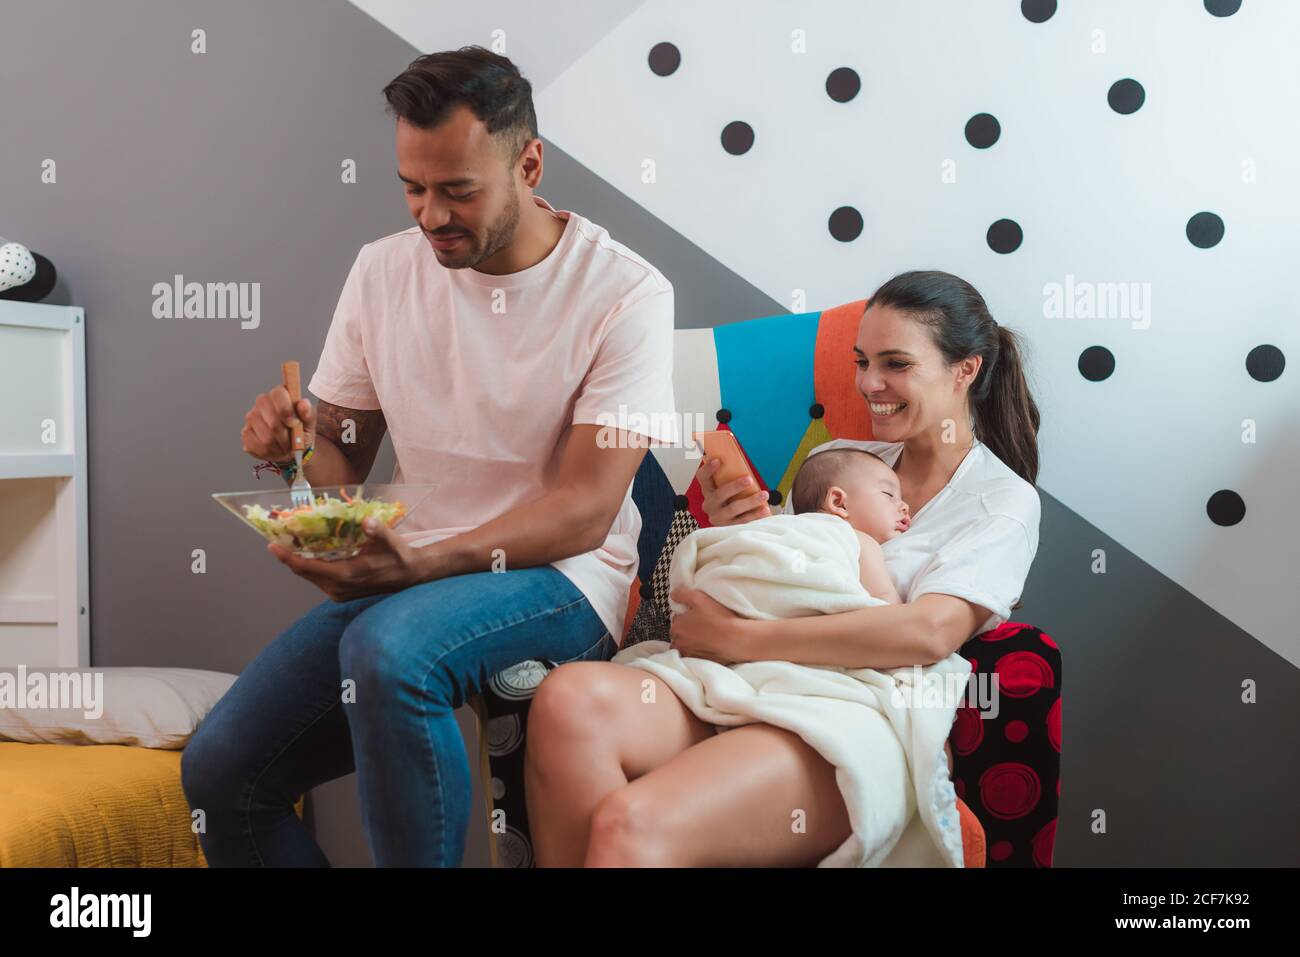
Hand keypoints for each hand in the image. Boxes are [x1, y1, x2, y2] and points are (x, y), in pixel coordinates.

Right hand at [242, 384, 315, 462]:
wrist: (294, 448)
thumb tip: (304, 403)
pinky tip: (276, 449)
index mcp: (279, 394)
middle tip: (294, 442)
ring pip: (266, 437)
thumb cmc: (301, 431)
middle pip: (272, 422)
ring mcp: (251, 417)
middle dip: (286, 436)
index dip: (287, 411)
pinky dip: (271, 452)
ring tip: (287, 446)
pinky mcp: (245, 433)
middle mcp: (262, 402)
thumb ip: (308, 413)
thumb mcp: (310, 422)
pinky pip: (257, 446)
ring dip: (280, 446)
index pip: (277, 394)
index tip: (295, 423)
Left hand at [268, 516, 426, 600]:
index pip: (307, 567)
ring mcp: (339, 593)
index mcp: (346, 574)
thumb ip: (377, 531)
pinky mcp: (341, 594)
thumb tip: (366, 520)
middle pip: (303, 572)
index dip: (287, 557)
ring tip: (288, 544)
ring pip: (309, 577)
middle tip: (277, 538)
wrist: (410, 576)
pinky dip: (309, 567)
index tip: (272, 545)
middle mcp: (338, 587)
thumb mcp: (390, 541)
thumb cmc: (399, 556)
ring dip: (298, 562)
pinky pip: (318, 580)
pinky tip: (308, 553)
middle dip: (288, 557)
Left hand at [668, 587, 744, 663]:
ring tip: (706, 635)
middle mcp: (679, 643)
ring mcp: (689, 655)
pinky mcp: (700, 662)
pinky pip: (695, 655)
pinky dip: (699, 650)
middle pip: (680, 633)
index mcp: (676, 628)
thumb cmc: (717, 617)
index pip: (677, 618)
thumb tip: (673, 595)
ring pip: (686, 645)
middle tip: (702, 623)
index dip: (687, 615)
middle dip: (687, 629)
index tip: (697, 614)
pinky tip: (709, 644)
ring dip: (692, 641)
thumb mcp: (697, 598)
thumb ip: (681, 594)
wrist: (736, 638)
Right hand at [696, 457, 770, 525]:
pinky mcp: (728, 528)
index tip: (718, 460)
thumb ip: (731, 476)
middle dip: (735, 486)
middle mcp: (709, 504)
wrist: (730, 525)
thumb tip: (742, 462)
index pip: (702, 478)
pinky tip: (765, 509)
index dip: (708, 469)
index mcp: (708, 491)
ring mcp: (718, 517)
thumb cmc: (732, 500)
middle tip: (749, 479)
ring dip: (750, 501)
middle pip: (720, 494)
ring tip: (764, 495)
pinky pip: (742, 521)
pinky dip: (755, 515)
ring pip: (733, 508)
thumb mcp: (728, 487)